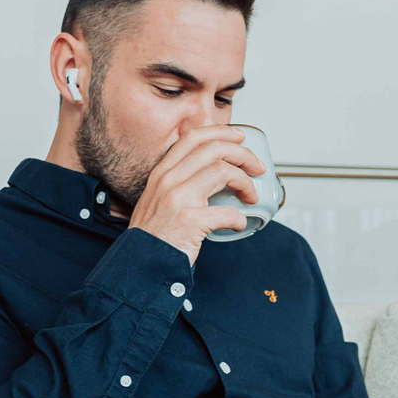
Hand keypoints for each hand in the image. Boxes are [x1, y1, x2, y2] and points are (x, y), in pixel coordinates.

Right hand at [127, 124, 266, 265]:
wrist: (140, 265)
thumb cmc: (153, 237)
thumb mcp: (157, 200)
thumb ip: (178, 183)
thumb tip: (213, 176)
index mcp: (161, 173)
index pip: (193, 138)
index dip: (221, 132)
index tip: (240, 137)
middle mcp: (168, 180)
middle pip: (213, 149)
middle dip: (243, 154)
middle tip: (257, 167)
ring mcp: (177, 199)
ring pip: (222, 171)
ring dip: (245, 182)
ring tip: (250, 196)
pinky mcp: (189, 221)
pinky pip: (226, 212)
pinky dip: (239, 218)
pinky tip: (239, 224)